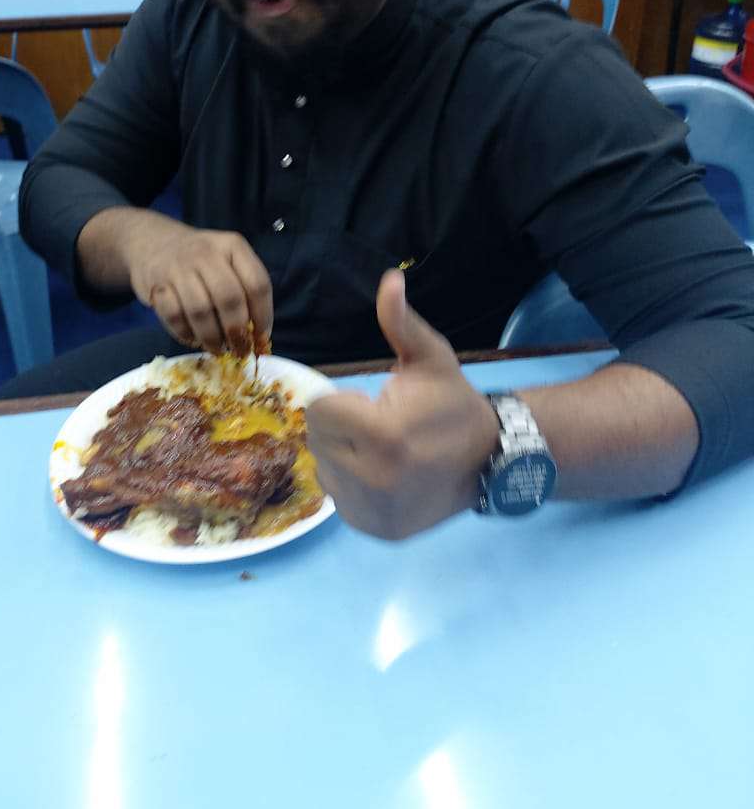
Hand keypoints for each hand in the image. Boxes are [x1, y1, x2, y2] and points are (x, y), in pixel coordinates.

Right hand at [124, 216, 272, 355]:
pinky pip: (174, 317)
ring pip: (201, 311)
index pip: (257, 284)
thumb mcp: (228, 261)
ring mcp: (179, 267)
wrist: (154, 242)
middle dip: (237, 332)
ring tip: (217, 348)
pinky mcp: (156, 284)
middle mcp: (207, 252)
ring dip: (212, 338)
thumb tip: (257, 337)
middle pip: (229, 299)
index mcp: (233, 246)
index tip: (261, 338)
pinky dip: (186, 335)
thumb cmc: (201, 260)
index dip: (263, 316)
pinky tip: (194, 339)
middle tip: (240, 350)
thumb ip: (245, 291)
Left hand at [306, 269, 498, 538]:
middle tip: (379, 425)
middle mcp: (374, 480)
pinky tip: (382, 474)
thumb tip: (390, 278)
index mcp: (383, 436)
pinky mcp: (374, 530)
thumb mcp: (430, 358)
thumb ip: (401, 322)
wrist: (491, 461)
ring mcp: (373, 511)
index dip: (342, 400)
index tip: (373, 402)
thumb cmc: (452, 403)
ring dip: (342, 456)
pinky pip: (338, 500)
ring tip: (381, 451)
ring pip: (324, 470)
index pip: (318, 411)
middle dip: (340, 427)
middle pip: (317, 441)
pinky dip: (352, 485)